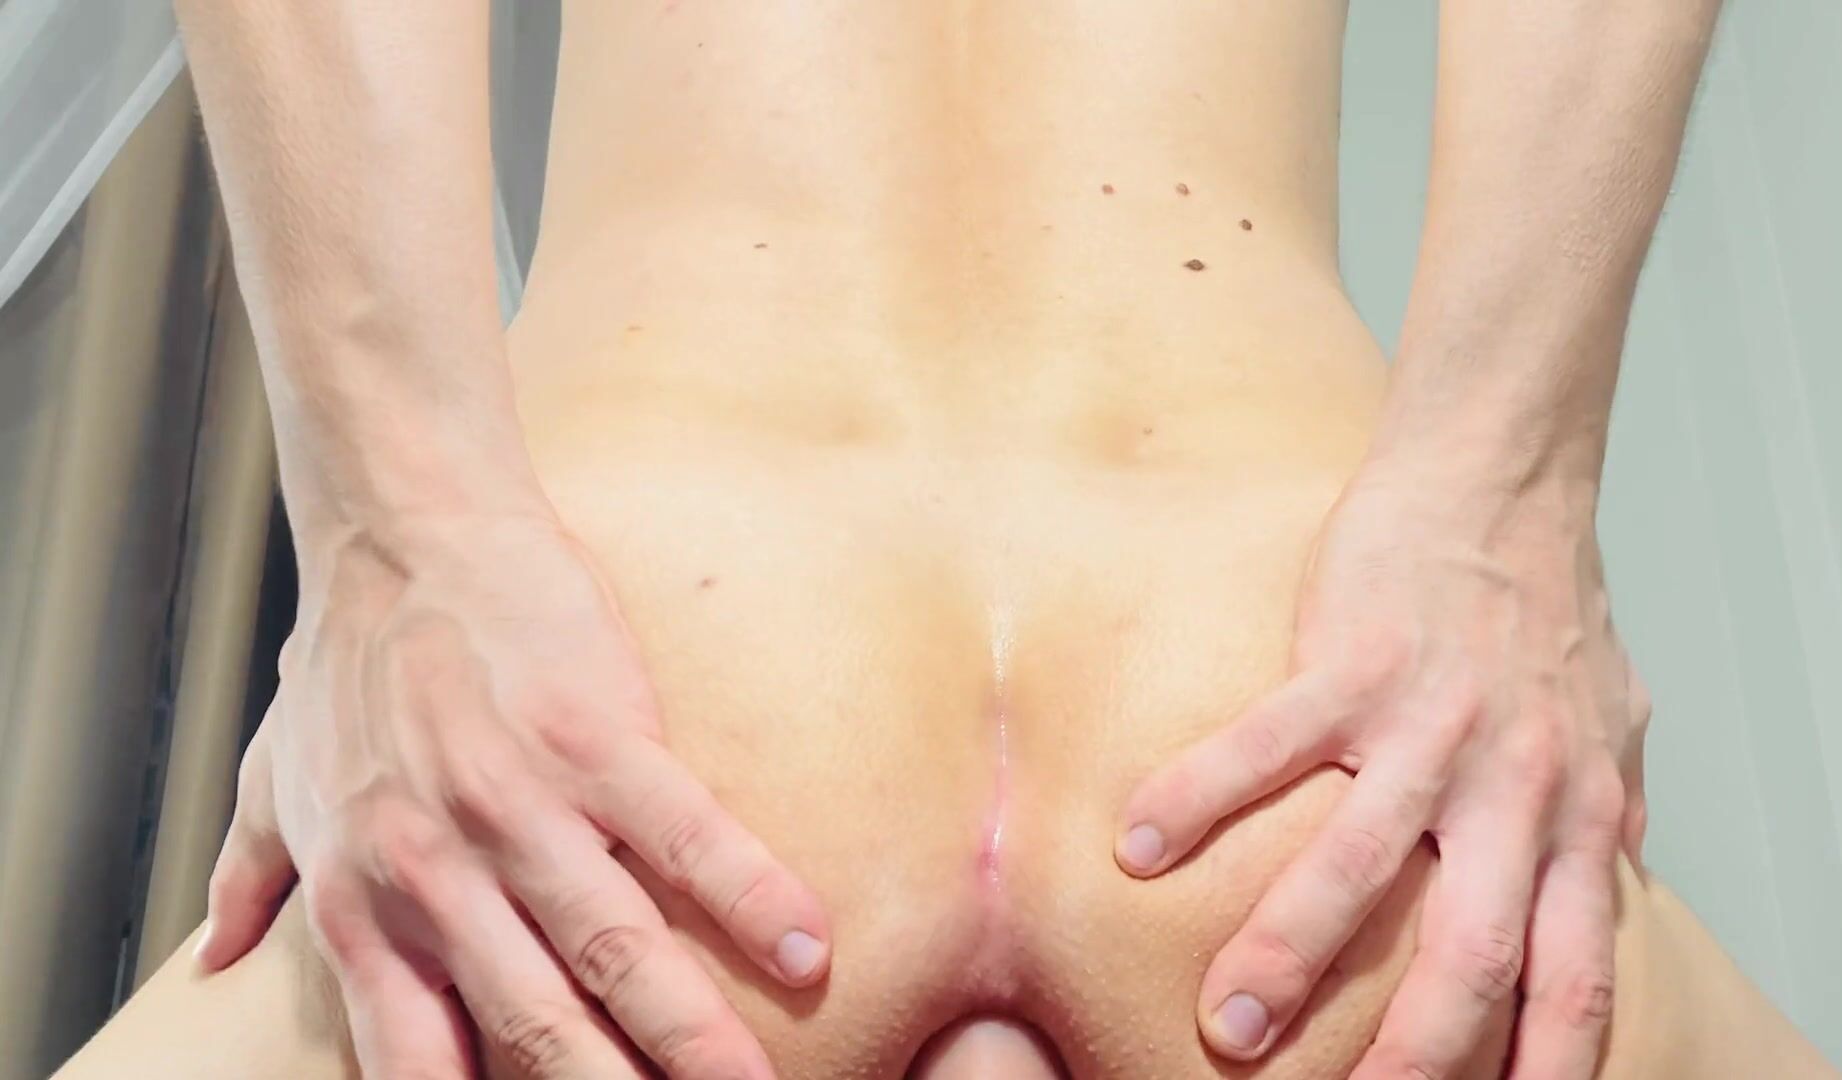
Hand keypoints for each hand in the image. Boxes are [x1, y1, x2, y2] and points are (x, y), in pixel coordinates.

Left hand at [196, 511, 829, 1078]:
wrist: (401, 531)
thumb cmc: (347, 663)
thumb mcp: (275, 778)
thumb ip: (254, 874)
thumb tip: (214, 956)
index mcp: (366, 902)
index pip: (418, 1060)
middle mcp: (440, 871)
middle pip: (538, 1024)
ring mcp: (522, 803)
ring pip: (616, 947)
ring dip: (690, 1031)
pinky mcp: (597, 733)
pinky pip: (684, 832)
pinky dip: (749, 896)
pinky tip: (807, 950)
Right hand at [1116, 448, 1648, 1078]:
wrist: (1503, 481)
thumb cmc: (1550, 607)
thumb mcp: (1613, 728)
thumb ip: (1606, 818)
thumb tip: (1611, 891)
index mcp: (1579, 816)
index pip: (1575, 977)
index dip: (1539, 1069)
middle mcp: (1515, 786)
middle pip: (1468, 956)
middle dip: (1403, 1057)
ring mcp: (1431, 725)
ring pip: (1356, 866)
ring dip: (1284, 955)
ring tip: (1225, 1020)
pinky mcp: (1351, 661)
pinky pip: (1263, 745)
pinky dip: (1197, 798)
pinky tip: (1138, 847)